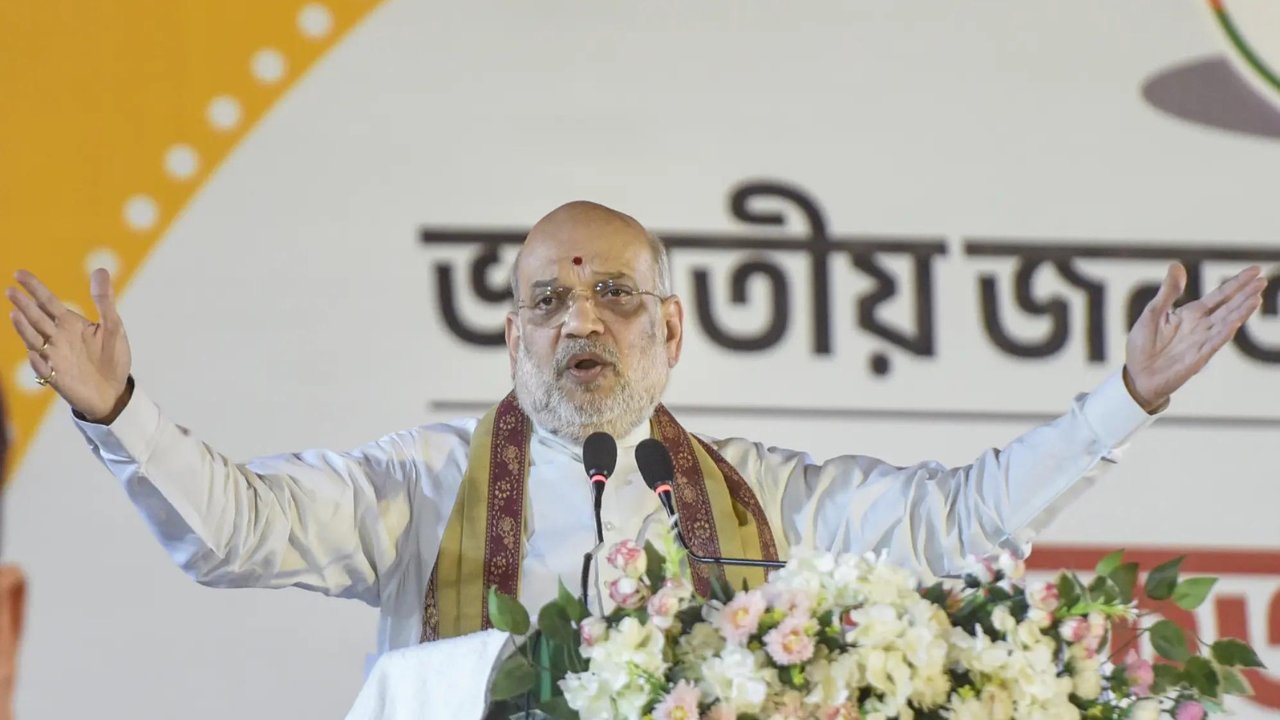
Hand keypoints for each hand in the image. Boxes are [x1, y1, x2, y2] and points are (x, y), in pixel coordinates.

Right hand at [6, 269, 132, 422]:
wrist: (114, 391)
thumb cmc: (111, 357)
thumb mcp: (113, 326)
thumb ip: (104, 300)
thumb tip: (101, 270)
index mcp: (69, 323)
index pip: (48, 302)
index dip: (34, 288)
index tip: (19, 273)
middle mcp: (57, 338)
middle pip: (37, 318)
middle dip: (24, 305)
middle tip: (11, 291)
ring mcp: (54, 357)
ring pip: (34, 340)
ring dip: (24, 329)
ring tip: (15, 314)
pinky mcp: (57, 377)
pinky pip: (44, 369)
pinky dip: (38, 362)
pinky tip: (35, 353)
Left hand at [1124, 263, 1266, 411]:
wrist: (1137, 374)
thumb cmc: (1144, 344)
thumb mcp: (1153, 312)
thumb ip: (1168, 291)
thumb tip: (1177, 265)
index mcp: (1192, 313)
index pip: (1220, 295)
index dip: (1237, 283)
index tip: (1255, 270)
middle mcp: (1201, 326)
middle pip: (1228, 307)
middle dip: (1245, 294)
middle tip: (1263, 280)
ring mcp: (1201, 342)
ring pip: (1225, 324)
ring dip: (1240, 312)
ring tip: (1256, 298)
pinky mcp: (1196, 358)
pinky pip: (1211, 344)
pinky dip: (1222, 334)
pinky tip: (1233, 324)